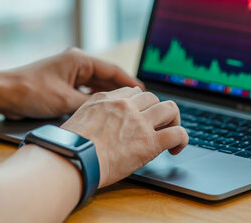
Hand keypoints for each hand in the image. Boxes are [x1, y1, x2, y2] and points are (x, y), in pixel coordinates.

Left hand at [1, 48, 143, 118]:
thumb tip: (111, 110)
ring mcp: (68, 73)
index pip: (113, 70)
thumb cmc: (30, 92)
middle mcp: (76, 63)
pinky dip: (94, 99)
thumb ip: (91, 104)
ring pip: (96, 85)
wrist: (2, 93)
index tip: (145, 93)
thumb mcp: (65, 101)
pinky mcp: (61, 83)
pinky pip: (84, 91)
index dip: (130, 83)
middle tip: (139, 104)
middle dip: (122, 90)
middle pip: (106, 77)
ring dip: (108, 95)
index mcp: (79, 60)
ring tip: (125, 109)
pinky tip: (103, 110)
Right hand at [61, 86, 188, 187]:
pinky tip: (175, 149)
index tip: (140, 116)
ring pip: (170, 108)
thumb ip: (93, 114)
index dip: (140, 104)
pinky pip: (178, 133)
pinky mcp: (149, 142)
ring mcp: (139, 122)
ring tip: (169, 134)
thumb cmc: (69, 147)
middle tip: (155, 127)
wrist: (72, 159)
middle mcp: (125, 105)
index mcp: (106, 99)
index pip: (133, 92)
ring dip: (173, 120)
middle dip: (156, 111)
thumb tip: (100, 120)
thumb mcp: (77, 119)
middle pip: (153, 97)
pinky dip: (182, 139)